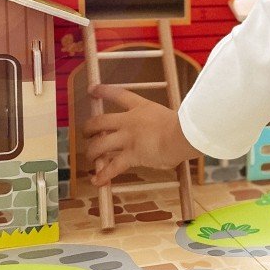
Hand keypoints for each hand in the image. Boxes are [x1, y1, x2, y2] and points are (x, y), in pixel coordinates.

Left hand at [84, 85, 199, 184]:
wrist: (184, 134)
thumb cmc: (184, 126)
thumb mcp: (168, 118)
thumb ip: (159, 128)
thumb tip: (159, 144)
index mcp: (141, 107)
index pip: (118, 95)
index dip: (103, 91)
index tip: (92, 89)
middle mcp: (130, 121)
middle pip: (100, 121)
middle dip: (89, 127)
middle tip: (86, 132)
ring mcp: (128, 138)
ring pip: (100, 144)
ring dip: (92, 152)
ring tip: (90, 157)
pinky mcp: (131, 155)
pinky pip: (113, 167)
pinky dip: (104, 175)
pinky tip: (96, 180)